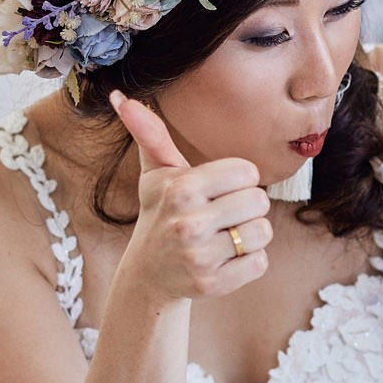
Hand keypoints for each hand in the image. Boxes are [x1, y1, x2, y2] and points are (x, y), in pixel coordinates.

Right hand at [110, 89, 271, 301]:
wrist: (148, 273)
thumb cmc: (160, 214)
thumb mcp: (156, 174)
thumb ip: (150, 134)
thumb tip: (121, 97)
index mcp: (181, 188)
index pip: (247, 172)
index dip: (238, 180)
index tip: (217, 192)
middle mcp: (188, 223)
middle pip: (259, 201)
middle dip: (245, 208)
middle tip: (220, 217)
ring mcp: (199, 257)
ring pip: (262, 233)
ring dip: (249, 236)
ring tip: (223, 238)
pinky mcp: (212, 284)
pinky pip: (259, 264)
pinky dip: (248, 263)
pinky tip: (224, 260)